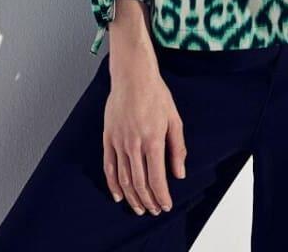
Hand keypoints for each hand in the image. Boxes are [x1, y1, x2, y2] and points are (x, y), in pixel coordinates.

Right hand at [102, 0, 187, 214]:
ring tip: (139, 208)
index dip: (161, 195)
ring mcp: (119, 142)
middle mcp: (134, 144)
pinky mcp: (108, 138)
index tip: (166, 205)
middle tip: (154, 210)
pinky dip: (113, 184)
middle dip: (148, 200)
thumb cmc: (156, 94)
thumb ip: (177, 148)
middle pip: (140, 182)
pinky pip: (109, 167)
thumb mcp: (174, 119)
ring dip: (132, 197)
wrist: (133, 76)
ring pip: (124, 178)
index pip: (156, 177)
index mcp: (153, 139)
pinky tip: (119, 195)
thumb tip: (179, 174)